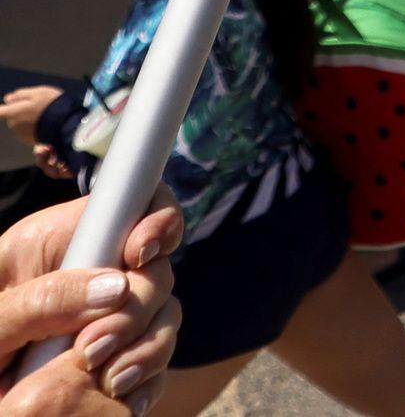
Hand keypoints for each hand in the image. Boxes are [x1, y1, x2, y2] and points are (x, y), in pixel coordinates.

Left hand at [0, 190, 181, 416]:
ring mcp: (117, 316)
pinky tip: (123, 395)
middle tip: (92, 345)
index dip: (157, 221)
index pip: (141, 204)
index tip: (138, 253)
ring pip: (164, 318)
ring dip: (145, 349)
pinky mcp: (122, 357)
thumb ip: (44, 297)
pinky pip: (157, 363)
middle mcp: (104, 272)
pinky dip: (147, 381)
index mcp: (74, 240)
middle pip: (158, 271)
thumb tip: (115, 289)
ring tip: (107, 380)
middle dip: (138, 308)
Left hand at [1, 87, 52, 148]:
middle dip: (21, 110)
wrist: (66, 124)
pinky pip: (28, 131)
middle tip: (37, 104)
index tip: (6, 106)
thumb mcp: (37, 92)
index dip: (1, 109)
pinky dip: (34, 126)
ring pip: (21, 123)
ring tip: (45, 114)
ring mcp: (22, 134)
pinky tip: (46, 122)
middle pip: (12, 116)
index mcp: (13, 113)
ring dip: (28, 118)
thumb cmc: (51, 106)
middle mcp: (14, 125)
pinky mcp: (30, 141)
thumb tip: (8, 99)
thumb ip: (20, 95)